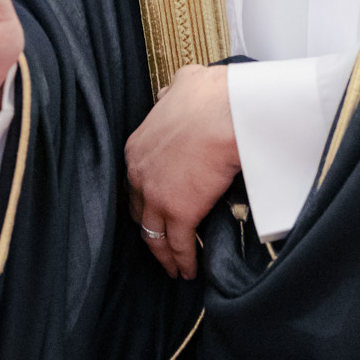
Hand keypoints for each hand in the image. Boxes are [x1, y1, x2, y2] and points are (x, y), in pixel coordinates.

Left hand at [125, 63, 239, 279]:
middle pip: (139, 212)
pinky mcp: (180, 212)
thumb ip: (171, 95)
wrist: (224, 112)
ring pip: (155, 235)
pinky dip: (183, 262)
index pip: (135, 182)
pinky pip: (180, 245)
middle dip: (149, 229)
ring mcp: (157, 196)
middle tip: (159, 243)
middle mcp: (140, 174)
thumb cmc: (209, 97)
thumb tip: (171, 94)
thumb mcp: (181, 87)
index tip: (153, 208)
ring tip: (173, 269)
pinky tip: (188, 272)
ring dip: (164, 254)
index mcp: (137, 148)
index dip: (144, 197)